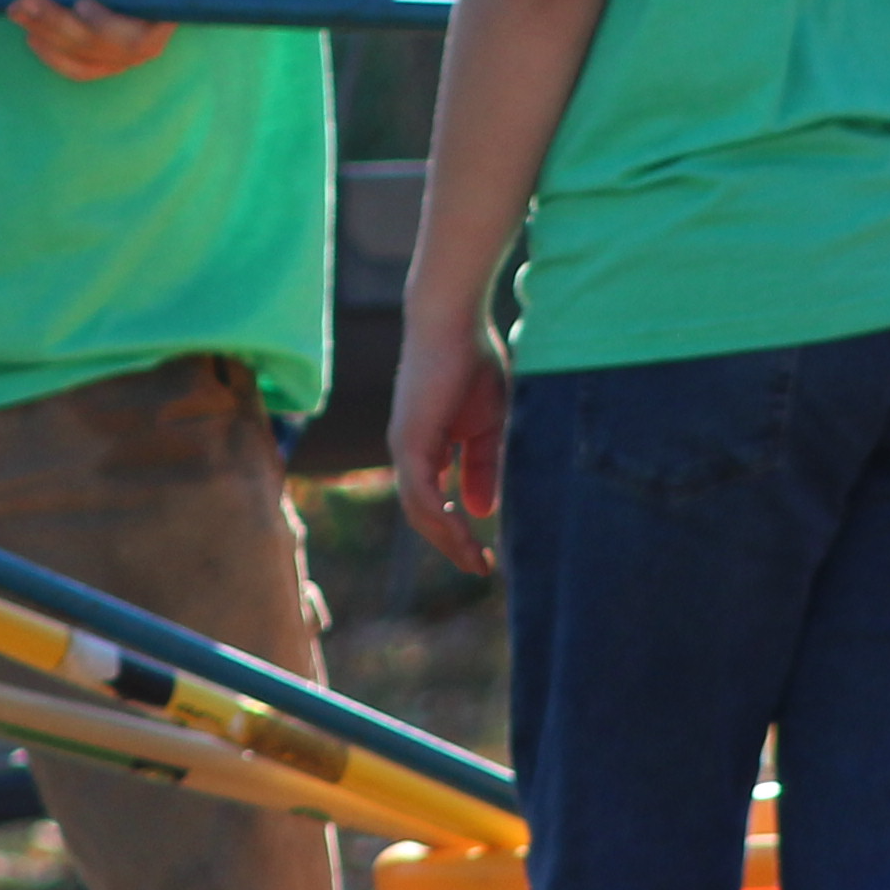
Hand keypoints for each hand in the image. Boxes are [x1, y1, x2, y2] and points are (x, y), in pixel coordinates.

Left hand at [5, 0, 194, 83]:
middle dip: (56, 24)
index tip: (81, 0)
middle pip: (93, 47)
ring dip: (46, 37)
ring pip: (79, 58)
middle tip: (24, 1)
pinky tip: (31, 35)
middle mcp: (139, 52)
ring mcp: (120, 59)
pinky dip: (52, 54)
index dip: (102, 24)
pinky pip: (76, 66)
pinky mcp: (104, 58)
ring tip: (17, 12)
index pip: (128, 38)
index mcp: (156, 28)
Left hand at [389, 309, 507, 575]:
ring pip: (419, 512)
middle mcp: (407, 452)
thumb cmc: (471, 362)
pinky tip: (466, 534)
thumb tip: (481, 512)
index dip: (456, 531)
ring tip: (476, 561)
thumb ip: (481, 466)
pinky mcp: (409, 441)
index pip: (432, 503)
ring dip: (448, 540)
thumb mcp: (485, 426)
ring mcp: (404, 447)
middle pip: (422, 515)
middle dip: (451, 545)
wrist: (453, 320)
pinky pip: (422, 494)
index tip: (483, 555)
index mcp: (423, 448)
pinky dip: (443, 518)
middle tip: (480, 568)